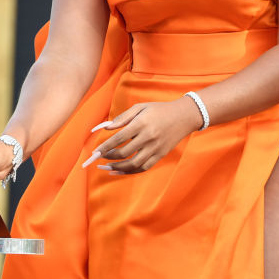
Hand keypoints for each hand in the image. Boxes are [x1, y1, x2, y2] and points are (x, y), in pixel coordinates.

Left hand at [81, 97, 201, 174]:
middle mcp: (148, 137)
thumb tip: (105, 127)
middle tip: (99, 158)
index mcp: (142, 123)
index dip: (105, 146)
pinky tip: (120, 171)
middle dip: (109, 157)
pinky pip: (144, 167)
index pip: (119, 138)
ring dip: (118, 168)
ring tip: (106, 168)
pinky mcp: (160, 155)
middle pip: (124, 153)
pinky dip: (131, 171)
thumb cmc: (159, 110)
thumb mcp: (140, 107)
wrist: (184, 116)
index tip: (95, 151)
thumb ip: (122, 117)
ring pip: (133, 164)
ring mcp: (155, 148)